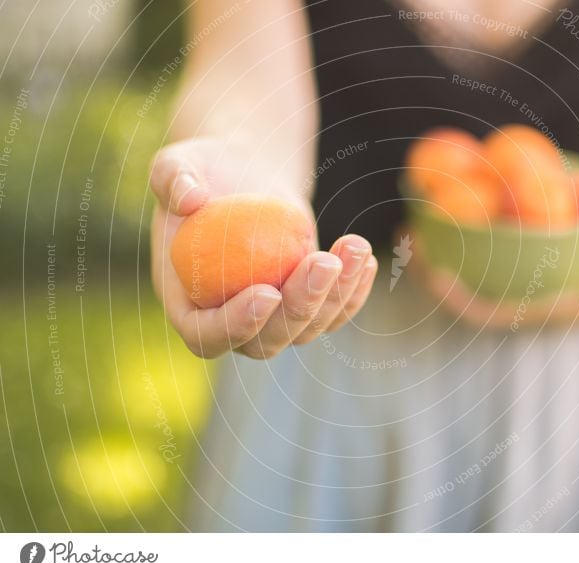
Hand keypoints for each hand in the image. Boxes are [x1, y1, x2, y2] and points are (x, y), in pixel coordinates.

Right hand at [149, 137, 377, 358]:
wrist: (244, 174)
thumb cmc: (204, 170)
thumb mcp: (178, 163)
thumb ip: (172, 179)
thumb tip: (190, 199)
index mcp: (187, 302)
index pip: (205, 335)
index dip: (236, 325)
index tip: (268, 292)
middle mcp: (228, 321)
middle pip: (266, 343)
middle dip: (300, 308)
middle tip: (324, 262)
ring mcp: (271, 319)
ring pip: (307, 331)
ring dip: (336, 296)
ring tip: (355, 247)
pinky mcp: (304, 303)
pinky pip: (333, 314)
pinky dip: (353, 293)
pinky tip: (366, 260)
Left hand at [415, 233, 578, 328]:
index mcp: (529, 315)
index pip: (482, 314)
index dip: (455, 300)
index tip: (432, 272)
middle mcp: (510, 304)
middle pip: (457, 294)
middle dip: (426, 271)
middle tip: (405, 235)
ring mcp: (504, 288)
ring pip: (458, 275)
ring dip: (429, 254)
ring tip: (407, 223)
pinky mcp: (503, 271)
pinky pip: (468, 260)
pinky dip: (449, 242)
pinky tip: (433, 210)